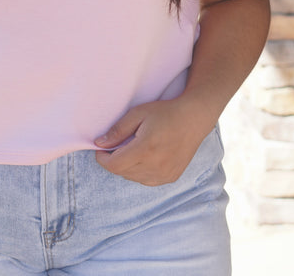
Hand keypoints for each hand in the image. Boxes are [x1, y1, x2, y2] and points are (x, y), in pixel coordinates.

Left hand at [94, 97, 213, 185]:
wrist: (193, 119)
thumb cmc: (164, 113)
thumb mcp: (137, 114)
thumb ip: (117, 130)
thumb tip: (99, 143)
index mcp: (145, 150)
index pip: (114, 165)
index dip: (102, 159)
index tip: (100, 149)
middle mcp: (155, 166)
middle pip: (122, 172)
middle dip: (114, 160)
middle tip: (117, 145)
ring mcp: (164, 174)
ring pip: (134, 178)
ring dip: (127, 167)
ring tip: (132, 149)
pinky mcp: (171, 177)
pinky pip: (147, 180)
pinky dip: (140, 172)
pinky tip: (144, 157)